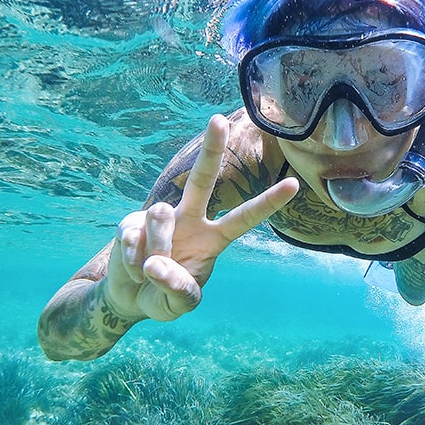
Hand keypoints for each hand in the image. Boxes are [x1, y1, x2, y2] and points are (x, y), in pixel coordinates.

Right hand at [103, 115, 298, 321]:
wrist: (130, 298)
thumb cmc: (164, 296)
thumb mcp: (180, 304)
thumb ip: (178, 289)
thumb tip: (157, 264)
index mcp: (214, 238)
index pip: (245, 218)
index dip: (268, 202)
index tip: (294, 184)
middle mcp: (191, 219)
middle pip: (202, 179)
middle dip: (211, 149)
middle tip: (219, 120)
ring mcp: (160, 218)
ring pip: (162, 216)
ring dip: (157, 248)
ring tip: (150, 270)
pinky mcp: (130, 223)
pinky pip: (134, 237)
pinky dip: (133, 262)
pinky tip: (134, 269)